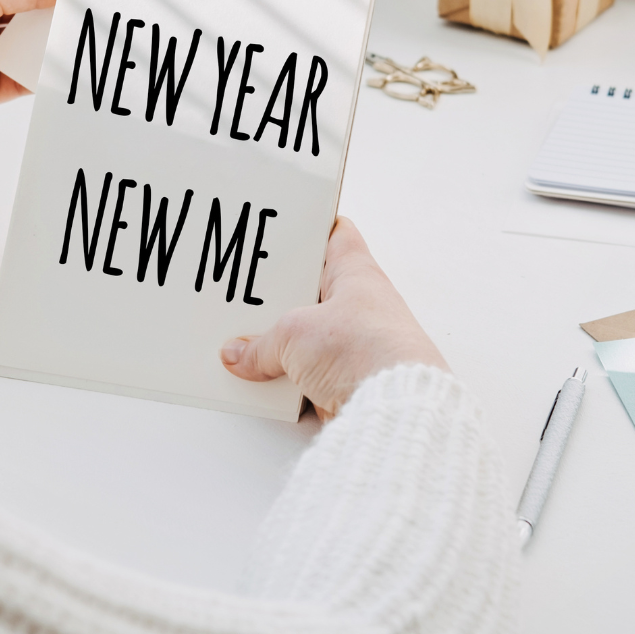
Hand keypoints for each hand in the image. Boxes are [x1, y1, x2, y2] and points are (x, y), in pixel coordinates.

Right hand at [220, 217, 447, 419]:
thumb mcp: (293, 335)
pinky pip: (312, 375)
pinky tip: (269, 384)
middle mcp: (360, 305)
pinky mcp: (350, 380)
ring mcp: (356, 344)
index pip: (335, 235)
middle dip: (281, 298)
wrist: (394, 408)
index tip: (285, 225)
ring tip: (250, 346)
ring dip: (284, 346)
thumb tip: (240, 354)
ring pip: (310, 338)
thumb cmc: (365, 350)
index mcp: (355, 273)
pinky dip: (292, 381)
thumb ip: (261, 345)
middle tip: (249, 296)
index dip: (311, 227)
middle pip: (313, 291)